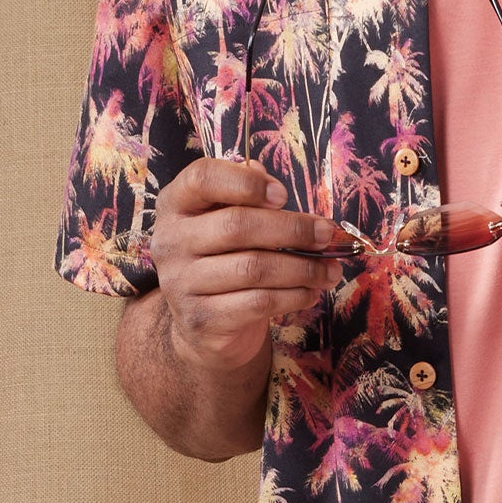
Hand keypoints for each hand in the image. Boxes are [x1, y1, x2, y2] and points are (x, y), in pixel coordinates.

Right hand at [152, 158, 345, 369]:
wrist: (203, 324)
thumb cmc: (223, 260)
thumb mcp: (226, 222)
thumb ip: (245, 198)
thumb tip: (271, 182)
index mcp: (175, 206)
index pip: (202, 178)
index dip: (245, 182)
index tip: (283, 195)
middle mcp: (171, 242)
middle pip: (237, 225)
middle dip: (292, 229)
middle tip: (326, 234)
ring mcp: (182, 283)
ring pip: (254, 268)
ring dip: (303, 268)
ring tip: (330, 270)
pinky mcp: (203, 319)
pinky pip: (259, 302)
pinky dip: (294, 296)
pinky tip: (310, 292)